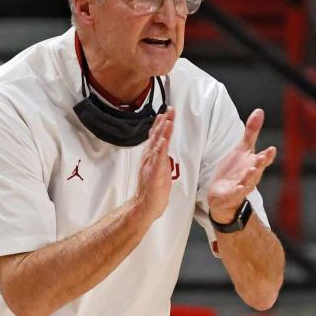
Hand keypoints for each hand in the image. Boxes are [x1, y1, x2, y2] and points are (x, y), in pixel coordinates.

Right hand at [133, 107, 174, 221]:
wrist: (145, 205)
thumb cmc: (153, 188)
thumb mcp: (158, 167)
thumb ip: (160, 155)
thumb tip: (163, 145)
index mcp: (151, 156)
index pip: (156, 136)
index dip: (161, 124)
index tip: (166, 112)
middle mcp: (149, 158)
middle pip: (156, 136)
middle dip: (163, 122)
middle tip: (169, 109)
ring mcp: (150, 165)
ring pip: (157, 145)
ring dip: (162, 131)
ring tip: (167, 119)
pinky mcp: (153, 173)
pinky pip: (157, 159)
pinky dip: (160, 149)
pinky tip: (163, 140)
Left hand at [207, 109, 275, 223]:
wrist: (224, 193)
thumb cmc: (236, 170)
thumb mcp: (242, 148)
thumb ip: (251, 131)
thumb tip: (259, 111)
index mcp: (254, 164)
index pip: (263, 159)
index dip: (268, 155)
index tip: (271, 149)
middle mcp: (250, 176)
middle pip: (257, 170)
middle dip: (260, 164)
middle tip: (262, 158)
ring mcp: (241, 186)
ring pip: (247, 182)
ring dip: (250, 177)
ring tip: (251, 170)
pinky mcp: (230, 195)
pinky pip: (234, 194)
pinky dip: (237, 192)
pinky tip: (237, 188)